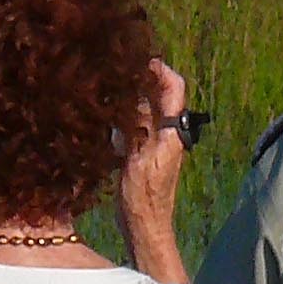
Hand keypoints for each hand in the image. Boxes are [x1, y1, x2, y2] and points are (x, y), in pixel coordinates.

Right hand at [115, 59, 192, 283]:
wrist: (145, 226)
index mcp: (172, 133)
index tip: (138, 57)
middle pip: (161, 93)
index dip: (159, 69)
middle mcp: (169, 134)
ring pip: (148, 107)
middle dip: (144, 77)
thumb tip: (137, 96)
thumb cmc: (144, 199)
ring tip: (111, 81)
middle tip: (119, 64)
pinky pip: (138, 123)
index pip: (174, 88)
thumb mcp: (137, 159)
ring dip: (134, 93)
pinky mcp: (145, 152)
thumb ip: (139, 128)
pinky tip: (108, 111)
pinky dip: (126, 112)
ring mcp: (157, 143)